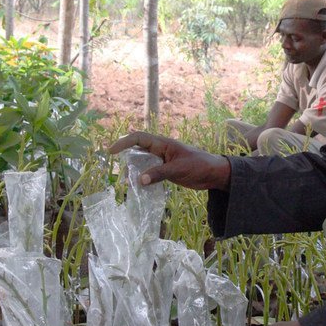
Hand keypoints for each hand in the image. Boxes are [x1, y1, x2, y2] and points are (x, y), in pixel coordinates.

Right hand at [108, 131, 230, 189]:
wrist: (214, 173)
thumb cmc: (199, 165)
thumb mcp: (179, 169)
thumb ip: (159, 174)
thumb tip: (139, 180)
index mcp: (163, 144)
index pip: (139, 138)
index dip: (123, 142)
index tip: (111, 151)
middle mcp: (161, 150)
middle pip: (138, 149)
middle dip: (126, 157)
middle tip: (118, 171)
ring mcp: (163, 160)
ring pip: (143, 162)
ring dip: (134, 170)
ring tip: (127, 182)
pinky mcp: (167, 170)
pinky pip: (150, 172)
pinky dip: (143, 177)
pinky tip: (140, 186)